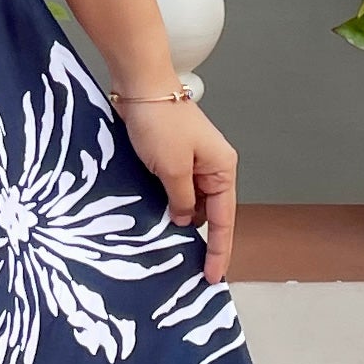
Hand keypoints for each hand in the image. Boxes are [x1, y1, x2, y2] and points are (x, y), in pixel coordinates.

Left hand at [114, 87, 237, 280]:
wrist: (140, 86)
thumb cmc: (161, 122)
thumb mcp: (172, 169)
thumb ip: (181, 200)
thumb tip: (183, 220)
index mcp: (221, 168)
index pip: (223, 220)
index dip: (218, 251)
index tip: (213, 277)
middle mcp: (211, 166)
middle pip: (209, 213)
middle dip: (199, 239)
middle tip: (190, 273)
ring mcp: (191, 161)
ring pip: (189, 202)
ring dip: (178, 220)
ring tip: (169, 250)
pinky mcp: (171, 157)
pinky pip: (174, 190)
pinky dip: (167, 204)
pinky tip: (156, 221)